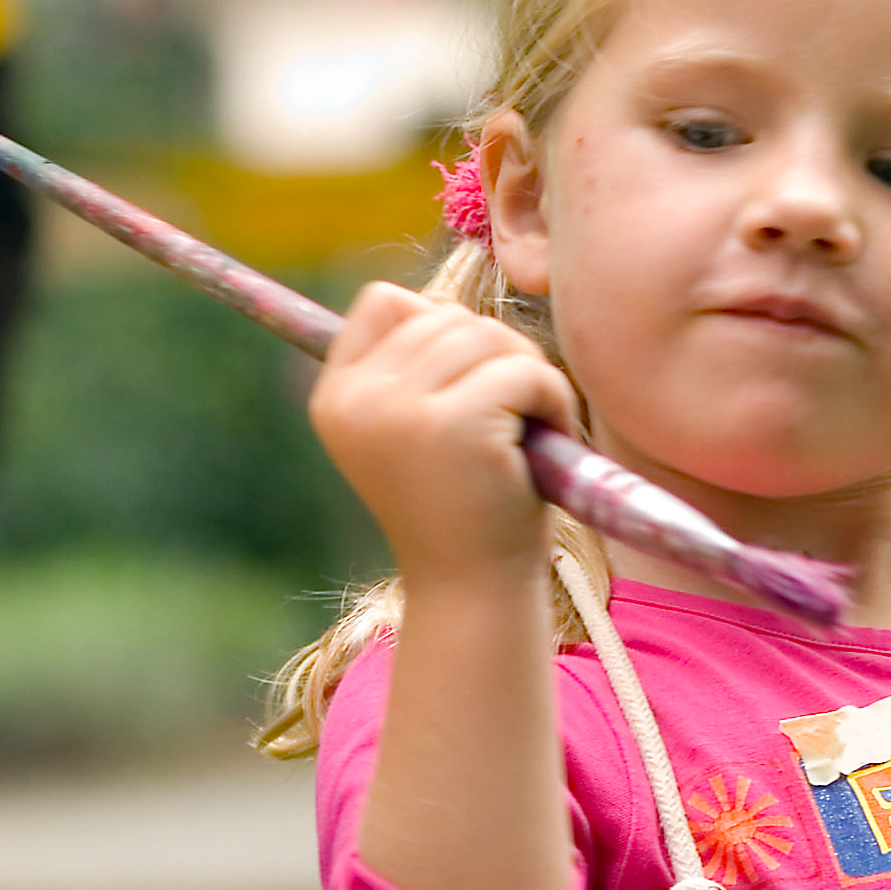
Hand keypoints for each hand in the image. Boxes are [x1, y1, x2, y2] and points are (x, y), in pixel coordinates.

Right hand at [309, 282, 579, 581]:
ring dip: (529, 374)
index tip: (468, 380)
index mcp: (336, 397)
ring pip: (489, 336)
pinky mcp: (455, 425)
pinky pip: (526, 371)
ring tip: (533, 428)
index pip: (383, 301)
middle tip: (516, 412)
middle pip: (446, 315)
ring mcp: (400, 411)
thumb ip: (415, 369)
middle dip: (497, 354)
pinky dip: (554, 399)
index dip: (439, 324)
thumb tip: (446, 303)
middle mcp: (356, 400)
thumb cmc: (461, 505)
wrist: (473, 588)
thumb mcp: (414, 432)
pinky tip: (550, 441)